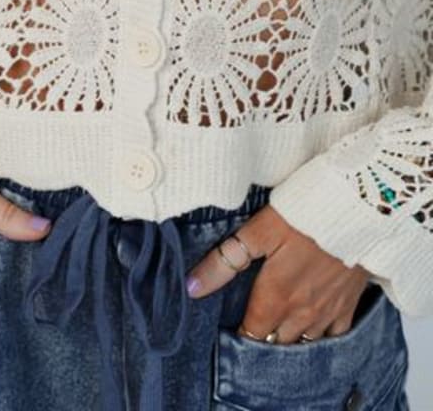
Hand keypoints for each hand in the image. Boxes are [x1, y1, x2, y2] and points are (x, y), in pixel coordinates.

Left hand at [184, 204, 372, 342]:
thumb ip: (225, 261)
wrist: (359, 209)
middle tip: (252, 325)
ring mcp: (328, 312)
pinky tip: (312, 329)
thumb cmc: (305, 214)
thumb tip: (192, 288)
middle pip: (276, 341)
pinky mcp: (350, 304)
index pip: (252, 333)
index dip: (239, 334)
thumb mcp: (258, 231)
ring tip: (276, 329)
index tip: (230, 328)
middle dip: (263, 337)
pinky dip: (320, 337)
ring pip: (304, 342)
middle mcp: (302, 312)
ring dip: (288, 339)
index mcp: (276, 297)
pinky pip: (334, 337)